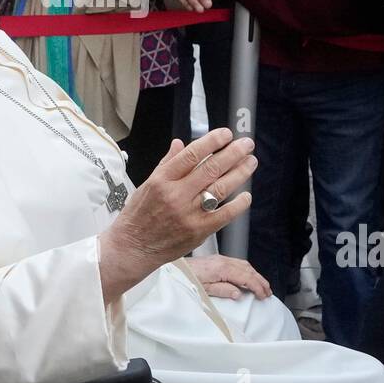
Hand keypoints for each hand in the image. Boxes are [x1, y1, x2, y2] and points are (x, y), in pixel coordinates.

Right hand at [104, 129, 256, 274]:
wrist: (133, 248)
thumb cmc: (138, 216)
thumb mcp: (146, 184)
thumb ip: (166, 163)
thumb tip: (180, 143)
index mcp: (162, 180)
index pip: (191, 154)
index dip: (212, 142)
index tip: (226, 134)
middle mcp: (176, 195)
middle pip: (210, 169)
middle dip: (233, 154)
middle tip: (246, 144)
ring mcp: (188, 214)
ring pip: (220, 189)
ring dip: (239, 174)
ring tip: (250, 163)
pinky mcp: (198, 231)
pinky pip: (223, 215)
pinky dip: (238, 205)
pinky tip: (246, 195)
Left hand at [186, 254, 271, 299]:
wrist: (176, 268)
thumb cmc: (188, 278)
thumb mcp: (204, 289)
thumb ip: (223, 290)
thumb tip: (238, 294)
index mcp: (222, 269)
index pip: (246, 277)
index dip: (257, 287)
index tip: (263, 295)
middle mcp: (223, 261)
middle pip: (248, 269)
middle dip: (260, 281)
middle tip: (268, 292)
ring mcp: (221, 259)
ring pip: (244, 265)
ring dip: (255, 275)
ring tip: (262, 285)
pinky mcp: (217, 259)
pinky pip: (238, 263)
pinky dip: (247, 270)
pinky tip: (248, 276)